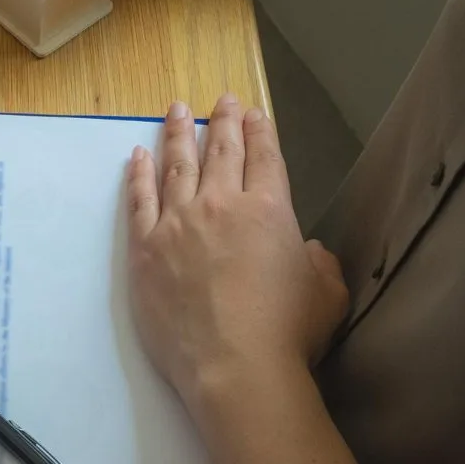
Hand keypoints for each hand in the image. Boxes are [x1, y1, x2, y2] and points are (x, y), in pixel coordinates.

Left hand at [125, 95, 347, 416]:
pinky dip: (138, 173)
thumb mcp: (327, 293)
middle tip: (220, 98)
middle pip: (220, 151)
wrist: (234, 366)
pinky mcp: (144, 246)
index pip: (264, 157)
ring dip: (177, 133)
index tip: (253, 112)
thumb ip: (319, 263)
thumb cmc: (287, 334)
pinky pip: (139, 199)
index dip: (259, 131)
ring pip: (175, 165)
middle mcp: (219, 205)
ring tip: (175, 110)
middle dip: (222, 120)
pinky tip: (137, 155)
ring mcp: (177, 222)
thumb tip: (308, 250)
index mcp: (268, 210)